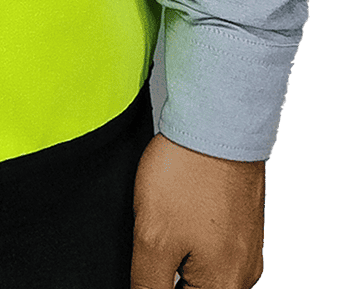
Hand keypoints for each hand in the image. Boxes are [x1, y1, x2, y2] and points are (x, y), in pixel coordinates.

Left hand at [131, 132, 264, 287]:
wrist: (217, 119)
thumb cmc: (190, 173)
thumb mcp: (154, 238)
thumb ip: (148, 283)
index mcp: (225, 286)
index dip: (153, 286)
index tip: (146, 262)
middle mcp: (242, 272)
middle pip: (194, 288)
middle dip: (166, 272)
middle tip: (151, 237)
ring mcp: (245, 245)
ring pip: (200, 267)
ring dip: (177, 254)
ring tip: (161, 220)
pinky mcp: (240, 220)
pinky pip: (211, 242)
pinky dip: (189, 233)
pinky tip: (175, 208)